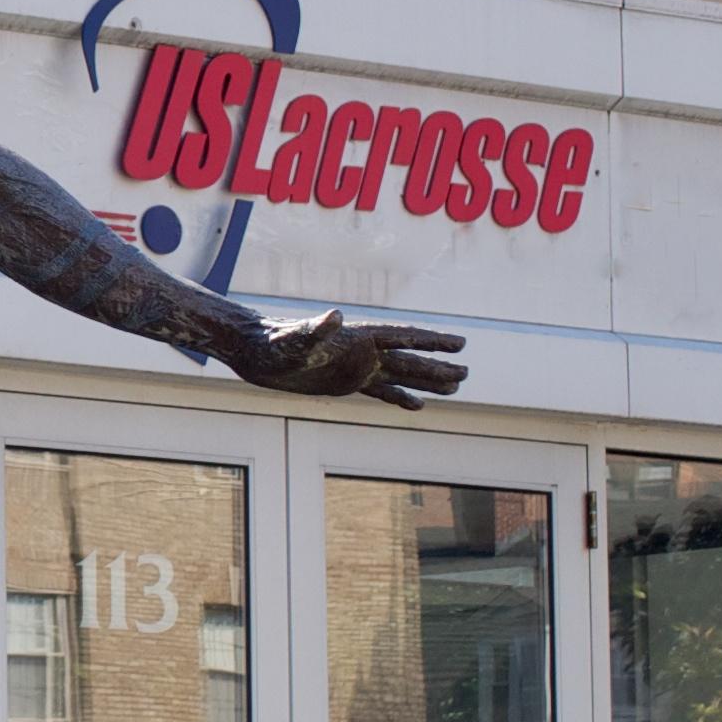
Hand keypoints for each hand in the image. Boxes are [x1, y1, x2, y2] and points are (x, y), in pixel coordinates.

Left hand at [230, 308, 468, 409]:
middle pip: (408, 359)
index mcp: (356, 337)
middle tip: (468, 372)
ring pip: (399, 375)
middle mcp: (361, 351)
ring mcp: (354, 367)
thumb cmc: (271, 342)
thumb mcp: (293, 338)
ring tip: (456, 387)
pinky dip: (400, 398)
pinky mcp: (343, 382)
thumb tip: (336, 315)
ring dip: (426, 382)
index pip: (403, 338)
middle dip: (437, 365)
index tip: (459, 342)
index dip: (431, 340)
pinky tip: (418, 406)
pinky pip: (379, 391)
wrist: (253, 351)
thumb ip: (315, 329)